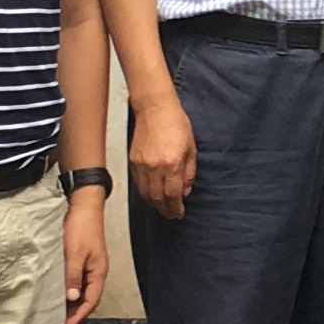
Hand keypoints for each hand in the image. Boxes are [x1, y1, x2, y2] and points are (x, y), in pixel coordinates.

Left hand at [62, 187, 111, 323]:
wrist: (84, 204)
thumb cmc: (81, 227)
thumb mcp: (74, 253)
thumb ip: (73, 276)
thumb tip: (72, 298)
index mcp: (98, 272)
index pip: (91, 301)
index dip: (79, 315)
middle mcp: (96, 271)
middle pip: (87, 298)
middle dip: (75, 311)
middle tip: (58, 322)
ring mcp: (89, 264)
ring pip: (81, 289)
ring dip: (70, 300)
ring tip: (56, 309)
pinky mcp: (81, 258)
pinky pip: (76, 279)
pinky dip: (68, 288)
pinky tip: (57, 289)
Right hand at [129, 97, 198, 218]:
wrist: (154, 108)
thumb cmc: (176, 124)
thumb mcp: (191, 149)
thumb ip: (189, 173)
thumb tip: (185, 191)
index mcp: (172, 164)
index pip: (173, 195)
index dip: (176, 208)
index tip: (179, 213)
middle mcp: (155, 167)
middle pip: (158, 198)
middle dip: (165, 210)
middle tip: (171, 215)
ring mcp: (141, 165)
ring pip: (146, 193)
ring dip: (154, 204)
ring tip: (162, 208)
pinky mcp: (132, 161)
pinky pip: (138, 184)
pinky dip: (145, 192)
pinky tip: (152, 194)